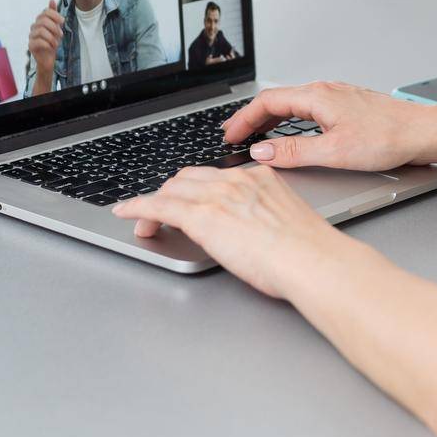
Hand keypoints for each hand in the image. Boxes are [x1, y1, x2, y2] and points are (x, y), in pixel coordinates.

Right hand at [29, 0, 63, 73]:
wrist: (48, 57)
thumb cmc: (52, 41)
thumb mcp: (56, 27)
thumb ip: (54, 14)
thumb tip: (51, 0)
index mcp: (40, 21)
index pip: (45, 12)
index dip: (55, 15)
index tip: (62, 21)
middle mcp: (34, 27)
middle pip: (43, 20)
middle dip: (54, 27)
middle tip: (60, 34)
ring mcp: (31, 36)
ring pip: (41, 31)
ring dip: (52, 37)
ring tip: (56, 43)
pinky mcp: (31, 45)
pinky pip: (39, 41)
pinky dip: (48, 43)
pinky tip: (51, 46)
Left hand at [112, 166, 341, 297]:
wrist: (310, 259)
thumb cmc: (308, 251)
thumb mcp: (286, 223)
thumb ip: (264, 219)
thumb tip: (252, 234)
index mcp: (259, 178)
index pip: (215, 177)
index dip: (195, 190)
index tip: (189, 201)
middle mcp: (235, 180)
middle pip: (189, 179)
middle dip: (171, 194)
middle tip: (162, 214)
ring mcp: (217, 195)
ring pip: (172, 190)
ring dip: (154, 205)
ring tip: (143, 220)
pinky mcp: (200, 215)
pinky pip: (159, 206)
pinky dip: (138, 207)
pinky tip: (126, 212)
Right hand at [222, 81, 427, 172]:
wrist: (424, 132)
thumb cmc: (388, 138)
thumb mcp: (334, 151)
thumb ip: (293, 153)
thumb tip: (262, 153)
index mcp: (317, 96)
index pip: (267, 102)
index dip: (243, 119)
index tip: (230, 135)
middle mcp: (326, 91)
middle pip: (277, 100)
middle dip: (253, 118)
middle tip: (236, 136)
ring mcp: (338, 97)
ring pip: (294, 103)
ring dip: (271, 119)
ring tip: (257, 135)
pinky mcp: (348, 106)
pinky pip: (308, 108)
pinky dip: (290, 120)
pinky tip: (293, 132)